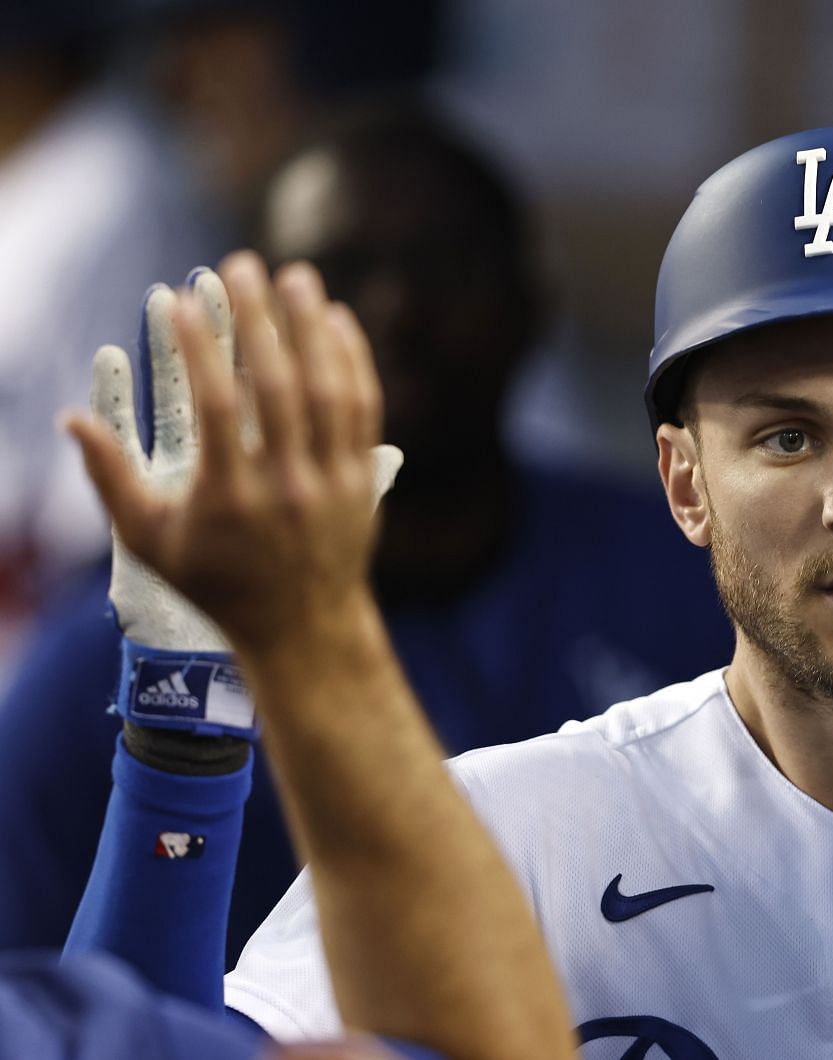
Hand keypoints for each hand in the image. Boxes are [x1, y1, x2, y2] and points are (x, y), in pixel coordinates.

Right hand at [65, 253, 401, 658]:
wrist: (303, 627)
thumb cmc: (218, 583)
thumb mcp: (152, 543)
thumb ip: (111, 479)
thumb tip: (72, 417)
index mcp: (231, 497)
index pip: (215, 407)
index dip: (198, 349)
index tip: (180, 298)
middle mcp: (288, 485)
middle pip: (277, 387)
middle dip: (259, 320)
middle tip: (243, 264)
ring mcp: (333, 482)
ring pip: (327, 391)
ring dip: (312, 329)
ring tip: (296, 276)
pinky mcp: (364, 480)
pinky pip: (363, 410)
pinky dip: (353, 363)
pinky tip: (338, 322)